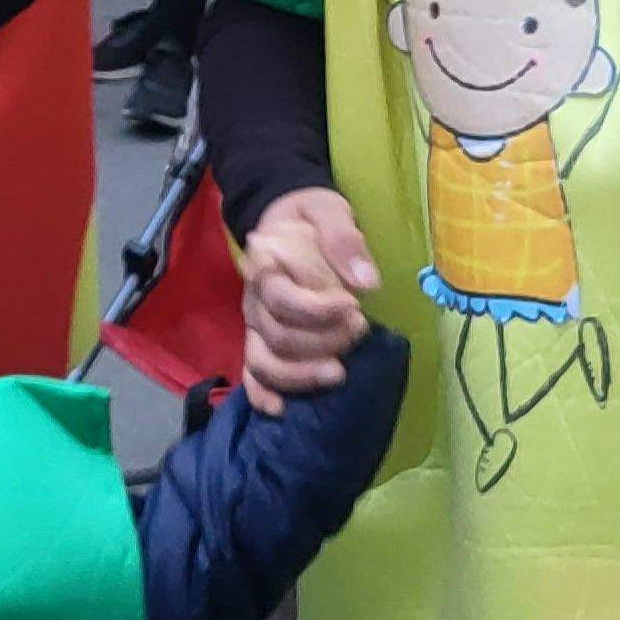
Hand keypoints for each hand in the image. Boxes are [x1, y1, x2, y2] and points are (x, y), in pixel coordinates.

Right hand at [238, 186, 374, 413]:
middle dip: (322, 341)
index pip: (282, 298)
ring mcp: (255, 325)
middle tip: (360, 329)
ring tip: (338, 374)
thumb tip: (366, 281)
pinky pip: (252, 373)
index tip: (354, 305)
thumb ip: (344, 239)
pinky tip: (282, 409)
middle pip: (278, 335)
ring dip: (300, 375)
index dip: (317, 310)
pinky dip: (262, 395)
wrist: (289, 221)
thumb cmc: (310, 217)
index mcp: (264, 265)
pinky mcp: (260, 342)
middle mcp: (254, 300)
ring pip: (264, 361)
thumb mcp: (328, 210)